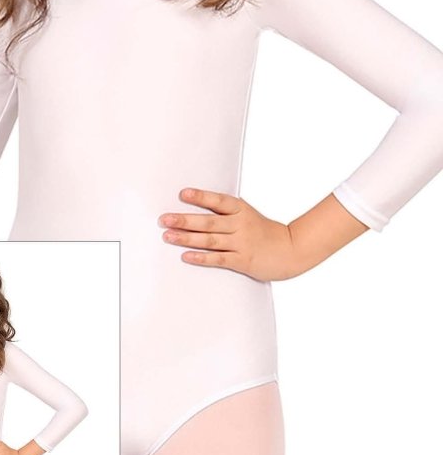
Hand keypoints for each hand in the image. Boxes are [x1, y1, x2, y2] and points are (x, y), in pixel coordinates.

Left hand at [158, 187, 301, 281]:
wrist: (290, 249)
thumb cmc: (264, 231)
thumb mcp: (247, 215)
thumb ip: (226, 212)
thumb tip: (196, 209)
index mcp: (241, 210)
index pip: (218, 201)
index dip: (200, 197)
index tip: (182, 194)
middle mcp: (240, 225)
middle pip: (208, 221)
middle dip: (184, 220)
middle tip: (164, 219)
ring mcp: (241, 243)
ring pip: (209, 240)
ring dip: (186, 238)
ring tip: (168, 236)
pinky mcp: (243, 261)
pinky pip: (218, 259)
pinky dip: (201, 258)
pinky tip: (186, 256)